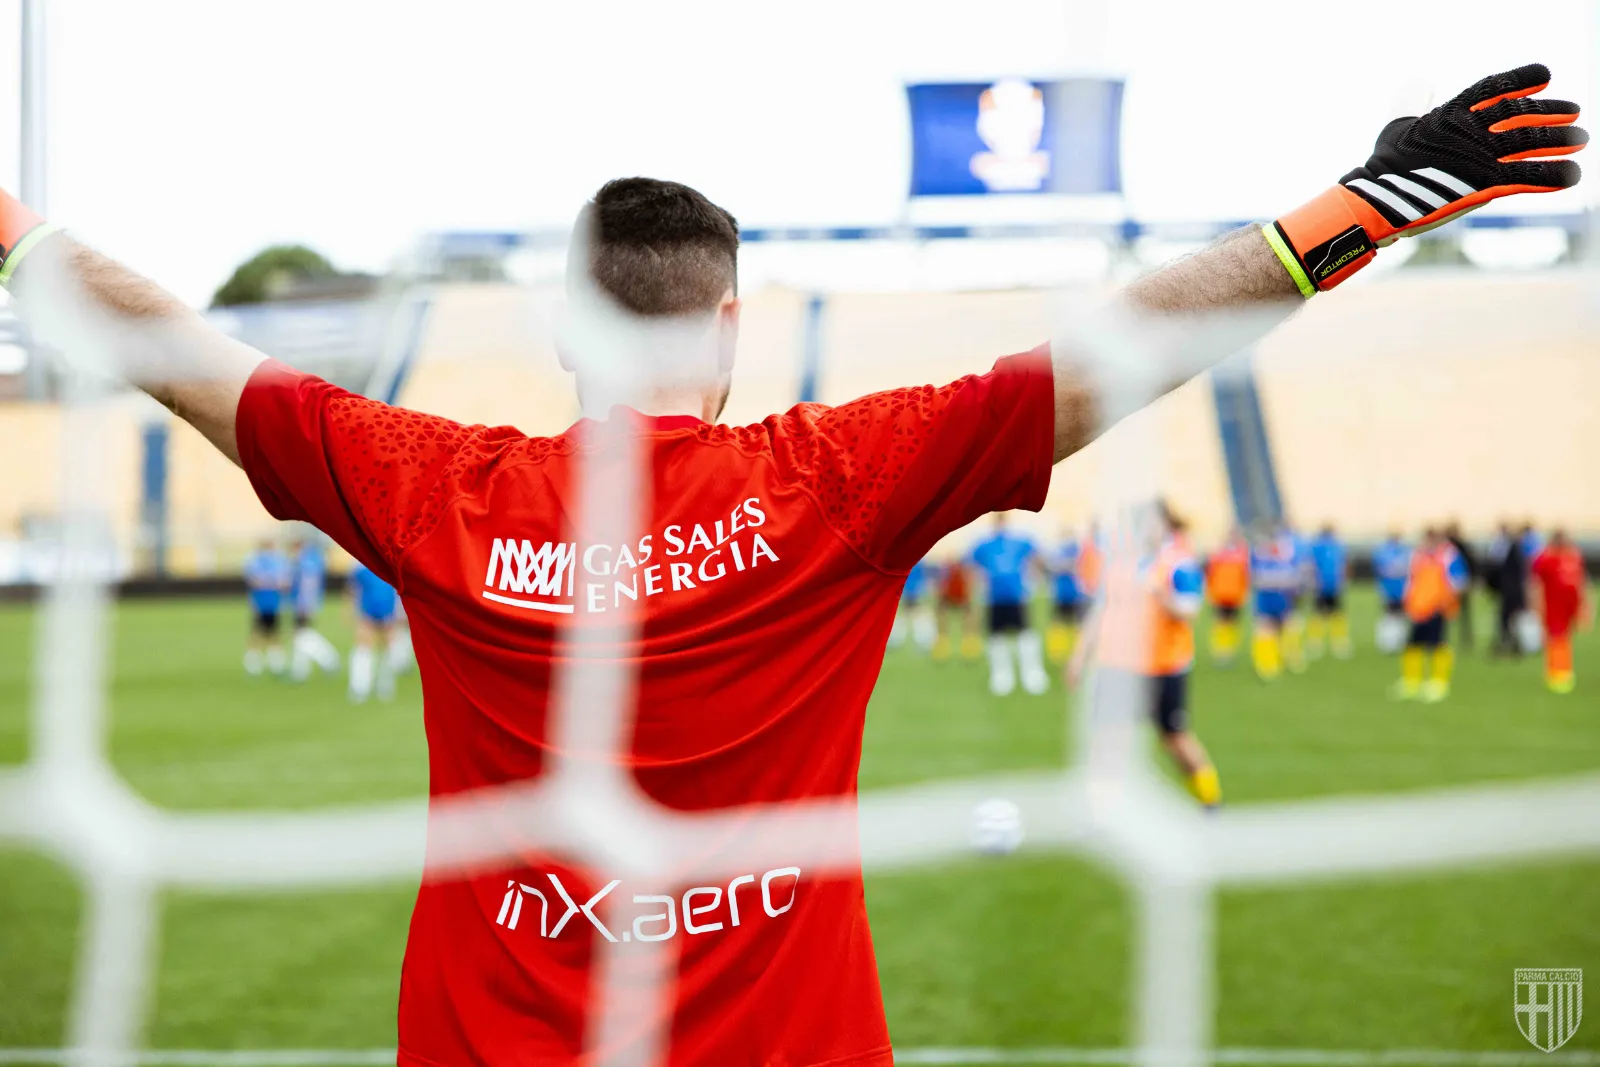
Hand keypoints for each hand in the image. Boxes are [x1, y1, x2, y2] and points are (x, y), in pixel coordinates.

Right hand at [1267, 64, 1585, 292]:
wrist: (1375, 202)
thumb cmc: (1383, 167)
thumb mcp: (1396, 127)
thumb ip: (1413, 103)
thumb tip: (1421, 81)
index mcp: (1450, 114)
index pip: (1494, 88)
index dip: (1522, 79)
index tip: (1546, 76)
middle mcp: (1468, 131)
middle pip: (1520, 114)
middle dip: (1551, 112)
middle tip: (1574, 113)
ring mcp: (1477, 157)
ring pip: (1530, 142)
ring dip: (1560, 141)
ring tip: (1580, 140)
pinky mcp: (1482, 185)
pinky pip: (1526, 177)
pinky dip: (1551, 176)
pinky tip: (1570, 176)